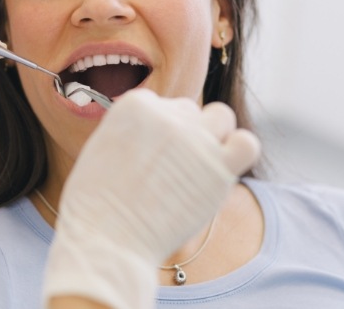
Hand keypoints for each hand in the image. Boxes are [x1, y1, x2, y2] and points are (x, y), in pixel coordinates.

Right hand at [43, 89, 259, 308]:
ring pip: (221, 117)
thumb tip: (156, 127)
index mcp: (136, 104)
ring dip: (213, 134)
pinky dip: (239, 150)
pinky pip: (247, 144)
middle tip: (170, 166)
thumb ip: (133, 127)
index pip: (161, 104)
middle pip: (189, 111)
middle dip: (182, 133)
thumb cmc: (96, 200)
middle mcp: (168, 115)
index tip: (150, 153)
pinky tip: (223, 167)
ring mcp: (195, 140)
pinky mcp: (220, 168)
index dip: (157, 129)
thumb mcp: (103, 144)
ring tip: (199, 162)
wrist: (106, 239)